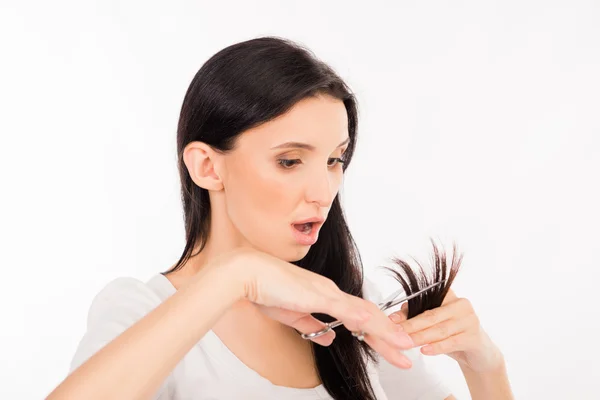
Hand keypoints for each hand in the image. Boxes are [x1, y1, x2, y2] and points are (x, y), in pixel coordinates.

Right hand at [227, 248, 415, 368]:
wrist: (246, 273)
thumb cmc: (264, 290)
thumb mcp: (291, 315)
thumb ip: (311, 326)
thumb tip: (330, 338)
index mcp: (326, 296)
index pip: (359, 317)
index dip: (378, 333)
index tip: (392, 347)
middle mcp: (331, 292)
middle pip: (368, 316)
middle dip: (389, 337)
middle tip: (408, 354)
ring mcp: (326, 292)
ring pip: (363, 313)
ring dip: (385, 332)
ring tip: (404, 347)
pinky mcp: (316, 294)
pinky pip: (344, 309)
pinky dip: (362, 320)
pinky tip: (376, 329)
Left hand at [388, 288, 504, 372]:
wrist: (479, 355)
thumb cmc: (453, 335)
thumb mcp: (434, 325)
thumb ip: (417, 317)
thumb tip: (395, 317)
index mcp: (450, 296)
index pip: (426, 300)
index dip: (407, 309)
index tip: (391, 319)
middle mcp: (462, 304)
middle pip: (431, 315)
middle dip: (411, 325)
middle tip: (395, 333)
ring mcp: (470, 320)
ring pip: (440, 329)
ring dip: (421, 337)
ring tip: (407, 343)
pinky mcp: (474, 337)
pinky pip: (452, 342)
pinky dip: (437, 347)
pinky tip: (425, 350)